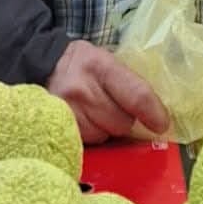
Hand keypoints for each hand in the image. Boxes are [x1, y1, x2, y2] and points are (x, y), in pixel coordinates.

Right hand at [46, 39, 170, 142]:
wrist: (41, 66)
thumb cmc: (82, 64)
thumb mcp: (106, 60)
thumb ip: (128, 82)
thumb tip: (156, 112)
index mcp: (101, 66)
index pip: (137, 96)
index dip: (154, 114)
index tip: (162, 124)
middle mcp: (82, 90)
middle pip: (121, 122)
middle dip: (124, 119)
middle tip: (114, 107)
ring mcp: (66, 112)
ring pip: (104, 136)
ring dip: (106, 129)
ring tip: (95, 112)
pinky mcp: (56, 128)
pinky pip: (87, 143)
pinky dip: (91, 135)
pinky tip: (84, 121)